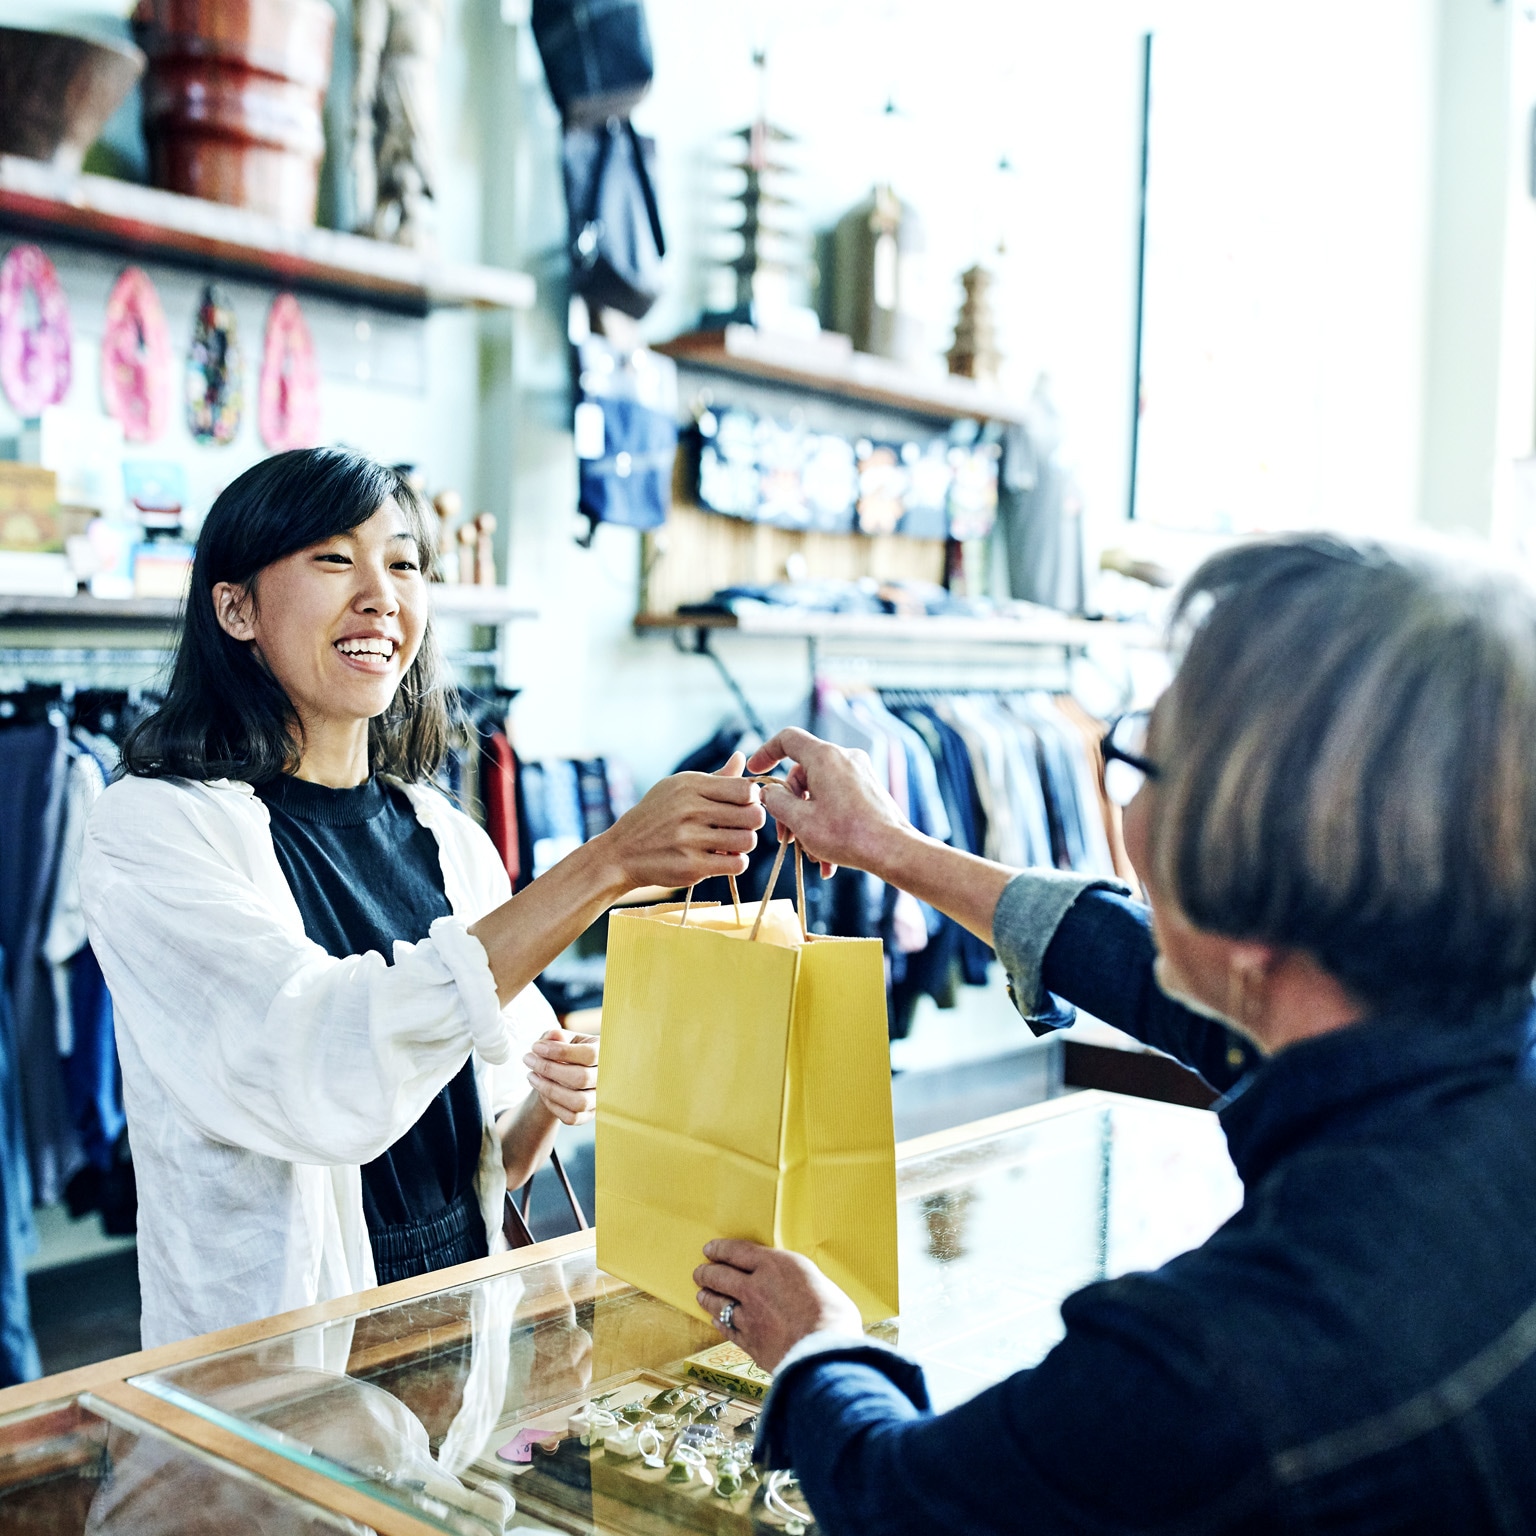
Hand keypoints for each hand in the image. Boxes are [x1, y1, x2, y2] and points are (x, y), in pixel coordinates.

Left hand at [525, 1028, 598, 1124]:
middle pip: (582, 1078)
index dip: (560, 1051)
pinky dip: (551, 1104)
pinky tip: (541, 1088)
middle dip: (549, 1069)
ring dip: (549, 1089)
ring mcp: (599, 1099)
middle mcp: (607, 1078)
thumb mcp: (564, 1038)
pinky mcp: (589, 1115)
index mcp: (605, 1054)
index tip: (536, 1047)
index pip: (589, 1055)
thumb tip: (552, 1036)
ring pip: (577, 1102)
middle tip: (528, 1059)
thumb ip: (558, 1035)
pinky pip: (571, 1117)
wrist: (570, 1072)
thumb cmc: (568, 1051)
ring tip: (531, 1075)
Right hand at [597, 751, 765, 891]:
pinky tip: (724, 858)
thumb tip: (741, 758)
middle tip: (742, 826)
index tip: (745, 805)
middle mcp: (690, 810)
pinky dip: (736, 862)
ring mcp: (690, 839)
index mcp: (690, 786)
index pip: (745, 790)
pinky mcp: (691, 866)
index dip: (753, 799)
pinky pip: (736, 864)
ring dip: (745, 843)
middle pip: (752, 815)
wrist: (622, 852)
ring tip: (732, 843)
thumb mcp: (678, 788)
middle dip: (753, 822)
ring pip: (748, 841)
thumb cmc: (655, 816)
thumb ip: (715, 778)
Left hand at [693, 1239, 863, 1370]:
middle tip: (700, 1272)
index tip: (710, 1249)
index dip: (720, 1249)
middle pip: (721, 1276)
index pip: (738, 1251)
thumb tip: (797, 1286)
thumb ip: (799, 1280)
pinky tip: (716, 1322)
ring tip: (702, 1294)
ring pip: (718, 1303)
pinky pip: (728, 1329)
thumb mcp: (818, 1281)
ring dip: (707, 1297)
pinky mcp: (749, 1341)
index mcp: (775, 1265)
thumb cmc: (833, 1315)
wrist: (822, 1353)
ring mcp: (749, 1315)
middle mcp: (755, 1287)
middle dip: (707, 1273)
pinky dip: (720, 1323)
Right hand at [746, 728, 909, 878]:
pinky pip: (837, 800)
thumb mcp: (800, 820)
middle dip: (790, 807)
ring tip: (811, 856)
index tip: (756, 772)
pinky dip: (827, 823)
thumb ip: (776, 801)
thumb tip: (768, 793)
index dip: (766, 752)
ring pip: (819, 792)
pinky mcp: (869, 789)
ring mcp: (859, 773)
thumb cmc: (847, 835)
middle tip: (785, 838)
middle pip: (802, 774)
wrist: (893, 850)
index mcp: (825, 757)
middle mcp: (844, 758)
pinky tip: (826, 859)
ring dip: (809, 822)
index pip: (787, 739)